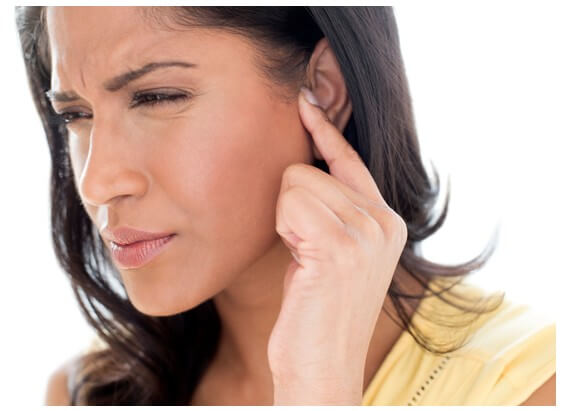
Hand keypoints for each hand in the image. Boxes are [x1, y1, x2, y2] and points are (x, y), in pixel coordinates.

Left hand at [268, 87, 407, 404]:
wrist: (321, 365)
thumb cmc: (316, 309)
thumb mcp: (331, 251)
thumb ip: (332, 208)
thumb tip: (307, 166)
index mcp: (386, 221)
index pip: (349, 159)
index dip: (325, 130)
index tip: (308, 98)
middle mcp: (384, 221)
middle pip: (309, 169)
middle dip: (293, 208)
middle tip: (306, 252)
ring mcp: (367, 232)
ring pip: (296, 182)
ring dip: (288, 222)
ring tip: (306, 261)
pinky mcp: (340, 245)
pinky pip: (291, 202)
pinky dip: (285, 230)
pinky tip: (302, 265)